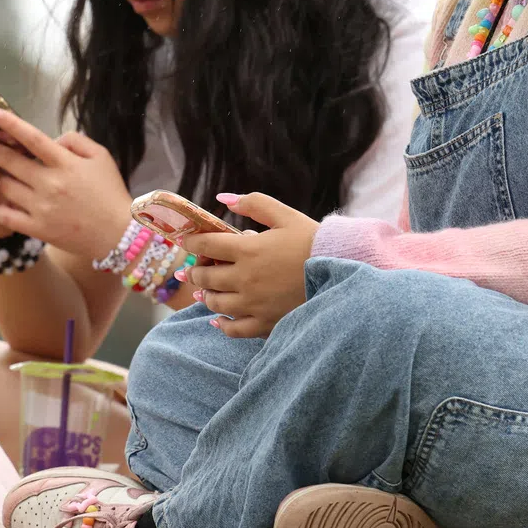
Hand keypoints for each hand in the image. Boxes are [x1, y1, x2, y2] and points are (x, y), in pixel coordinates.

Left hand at [0, 107, 131, 259]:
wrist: (118, 234)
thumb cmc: (110, 192)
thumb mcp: (102, 157)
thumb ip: (76, 141)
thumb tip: (52, 140)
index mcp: (65, 164)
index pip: (33, 138)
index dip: (10, 124)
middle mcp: (49, 184)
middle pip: (10, 161)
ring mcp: (41, 208)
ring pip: (5, 186)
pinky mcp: (37, 229)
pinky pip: (6, 214)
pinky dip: (2, 207)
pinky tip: (6, 203)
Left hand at [183, 192, 318, 338]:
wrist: (341, 271)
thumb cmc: (312, 240)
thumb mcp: (284, 214)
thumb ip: (253, 203)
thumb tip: (222, 198)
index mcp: (248, 249)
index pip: (206, 245)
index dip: (191, 242)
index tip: (186, 241)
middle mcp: (245, 278)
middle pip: (206, 276)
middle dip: (195, 271)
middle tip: (193, 269)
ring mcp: (254, 303)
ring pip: (215, 303)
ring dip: (205, 296)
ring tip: (203, 292)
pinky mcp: (265, 322)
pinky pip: (234, 329)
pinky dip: (221, 325)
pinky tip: (216, 320)